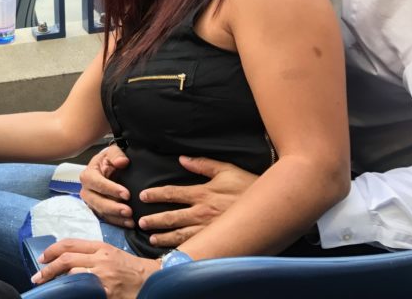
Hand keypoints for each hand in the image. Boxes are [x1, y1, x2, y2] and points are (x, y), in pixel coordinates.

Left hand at [32, 238, 158, 298]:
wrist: (153, 279)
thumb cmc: (131, 267)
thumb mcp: (111, 253)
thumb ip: (91, 254)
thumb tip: (67, 260)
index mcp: (100, 247)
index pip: (70, 244)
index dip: (52, 250)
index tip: (42, 258)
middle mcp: (100, 258)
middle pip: (66, 259)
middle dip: (48, 268)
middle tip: (37, 277)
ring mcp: (103, 275)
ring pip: (72, 274)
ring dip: (56, 280)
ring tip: (47, 286)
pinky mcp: (107, 291)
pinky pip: (84, 290)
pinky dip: (72, 291)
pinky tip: (66, 294)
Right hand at [79, 145, 134, 227]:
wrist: (109, 168)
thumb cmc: (110, 160)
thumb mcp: (113, 152)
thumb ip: (117, 155)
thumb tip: (122, 162)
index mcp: (88, 175)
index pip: (97, 183)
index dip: (111, 189)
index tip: (127, 194)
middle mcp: (86, 190)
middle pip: (97, 201)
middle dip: (113, 207)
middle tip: (128, 211)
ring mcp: (91, 202)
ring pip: (101, 212)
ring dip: (116, 217)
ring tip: (130, 220)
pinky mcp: (98, 210)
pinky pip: (106, 219)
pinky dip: (117, 222)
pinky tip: (129, 223)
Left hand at [136, 156, 257, 247]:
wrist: (270, 206)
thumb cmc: (248, 185)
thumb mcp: (226, 169)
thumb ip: (202, 164)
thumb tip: (182, 159)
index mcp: (202, 193)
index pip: (172, 193)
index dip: (156, 194)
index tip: (143, 196)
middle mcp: (202, 212)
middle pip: (172, 217)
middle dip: (155, 220)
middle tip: (140, 222)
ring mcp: (210, 228)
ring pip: (182, 235)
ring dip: (166, 237)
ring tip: (152, 239)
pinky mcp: (219, 239)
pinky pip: (197, 246)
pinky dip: (184, 249)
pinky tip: (176, 252)